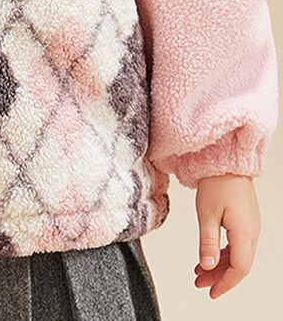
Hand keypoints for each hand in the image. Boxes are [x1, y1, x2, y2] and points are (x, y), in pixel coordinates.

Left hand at [194, 173, 260, 298]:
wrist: (228, 161)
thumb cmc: (218, 182)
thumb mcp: (207, 213)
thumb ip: (207, 242)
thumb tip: (207, 267)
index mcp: (245, 233)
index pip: (239, 269)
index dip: (225, 283)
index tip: (211, 292)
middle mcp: (252, 232)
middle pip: (239, 265)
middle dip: (219, 277)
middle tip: (200, 283)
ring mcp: (250, 226)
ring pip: (238, 255)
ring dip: (220, 266)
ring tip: (199, 271)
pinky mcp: (245, 220)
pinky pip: (237, 244)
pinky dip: (223, 253)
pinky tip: (209, 255)